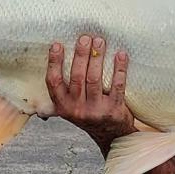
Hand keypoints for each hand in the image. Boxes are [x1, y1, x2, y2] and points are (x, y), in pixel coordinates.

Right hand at [45, 34, 134, 150]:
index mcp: (62, 106)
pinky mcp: (114, 110)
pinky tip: (121, 54)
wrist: (110, 135)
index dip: (54, 62)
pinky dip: (119, 68)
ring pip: (95, 79)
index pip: (53, 82)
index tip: (57, 44)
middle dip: (81, 55)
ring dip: (97, 58)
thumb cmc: (89, 113)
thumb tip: (54, 57)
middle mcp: (77, 109)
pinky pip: (117, 86)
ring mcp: (96, 110)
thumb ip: (63, 89)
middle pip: (77, 77)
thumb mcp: (70, 107)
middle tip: (85, 38)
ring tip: (100, 41)